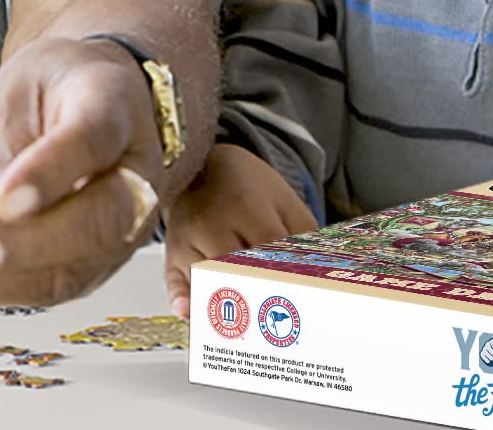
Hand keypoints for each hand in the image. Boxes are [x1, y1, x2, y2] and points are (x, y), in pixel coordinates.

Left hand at [0, 36, 165, 305]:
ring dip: (2, 279)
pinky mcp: (97, 260)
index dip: (49, 173)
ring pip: (76, 268)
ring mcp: (124, 225)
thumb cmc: (58, 90)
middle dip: (28, 245)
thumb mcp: (28, 86)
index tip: (4, 200)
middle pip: (99, 221)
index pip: (92, 142)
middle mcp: (135, 173)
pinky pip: (52, 286)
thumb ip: (15, 143)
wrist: (94, 99)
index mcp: (116, 109)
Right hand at [162, 144, 318, 317]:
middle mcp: (210, 223)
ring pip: (206, 280)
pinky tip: (190, 313)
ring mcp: (186, 239)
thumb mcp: (284, 201)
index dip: (287, 281)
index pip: (269, 254)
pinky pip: (174, 281)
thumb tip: (321, 275)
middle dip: (260, 298)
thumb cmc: (248, 188)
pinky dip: (181, 299)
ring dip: (227, 306)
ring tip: (253, 328)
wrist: (203, 165)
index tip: (305, 303)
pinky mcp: (171, 252)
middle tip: (283, 323)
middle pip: (235, 271)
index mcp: (246, 206)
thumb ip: (304, 236)